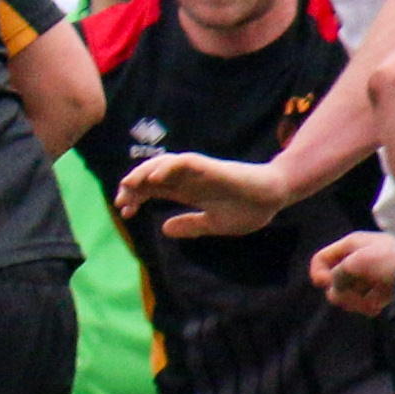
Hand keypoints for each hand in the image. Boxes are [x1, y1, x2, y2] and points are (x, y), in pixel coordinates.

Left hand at [114, 151, 286, 237]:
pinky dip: (166, 168)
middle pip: (150, 177)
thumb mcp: (213, 224)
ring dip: (142, 174)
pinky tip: (153, 179)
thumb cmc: (248, 209)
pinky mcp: (210, 167)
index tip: (124, 213)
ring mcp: (197, 171)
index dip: (134, 198)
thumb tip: (164, 230)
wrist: (274, 197)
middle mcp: (187, 179)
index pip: (151, 190)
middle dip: (131, 187)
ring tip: (128, 188)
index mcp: (186, 191)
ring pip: (161, 166)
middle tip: (120, 203)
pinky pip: (183, 163)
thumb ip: (191, 225)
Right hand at [311, 229, 394, 315]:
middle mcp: (358, 259)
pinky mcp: (382, 290)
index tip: (329, 284)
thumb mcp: (358, 261)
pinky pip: (364, 302)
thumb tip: (334, 291)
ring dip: (354, 302)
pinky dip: (367, 307)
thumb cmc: (392, 258)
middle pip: (333, 281)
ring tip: (369, 306)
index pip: (320, 260)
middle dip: (340, 293)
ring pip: (348, 293)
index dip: (319, 274)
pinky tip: (377, 309)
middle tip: (352, 299)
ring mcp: (370, 275)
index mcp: (351, 246)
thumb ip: (338, 275)